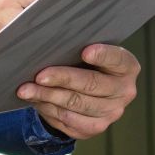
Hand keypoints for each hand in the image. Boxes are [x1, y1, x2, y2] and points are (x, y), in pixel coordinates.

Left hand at [17, 43, 140, 138]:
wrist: (88, 89)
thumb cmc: (84, 60)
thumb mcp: (86, 46)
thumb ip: (76, 41)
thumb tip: (47, 27)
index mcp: (127, 66)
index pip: (117, 58)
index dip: (102, 55)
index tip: (85, 51)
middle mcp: (124, 91)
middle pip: (91, 84)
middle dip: (62, 79)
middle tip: (39, 76)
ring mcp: (111, 112)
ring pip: (76, 105)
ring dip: (48, 97)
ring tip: (26, 89)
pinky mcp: (96, 127)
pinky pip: (69, 121)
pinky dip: (49, 110)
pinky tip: (36, 101)